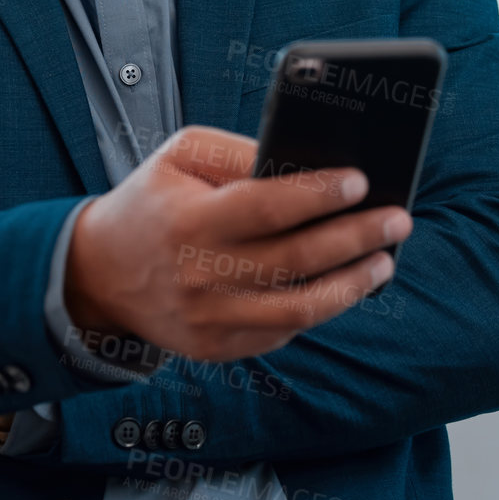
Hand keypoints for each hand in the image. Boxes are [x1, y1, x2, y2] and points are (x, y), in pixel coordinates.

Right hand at [63, 124, 411, 364]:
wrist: (101, 274)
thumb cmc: (153, 202)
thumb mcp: (179, 157)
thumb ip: (235, 152)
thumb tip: (302, 162)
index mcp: (190, 220)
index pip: (265, 207)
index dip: (317, 195)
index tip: (360, 181)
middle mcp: (200, 275)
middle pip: (295, 260)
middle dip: (355, 237)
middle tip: (397, 219)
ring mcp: (210, 318)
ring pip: (299, 309)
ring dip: (352, 285)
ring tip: (384, 260)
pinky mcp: (218, 347)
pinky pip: (284, 332)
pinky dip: (321, 308)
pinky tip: (346, 285)